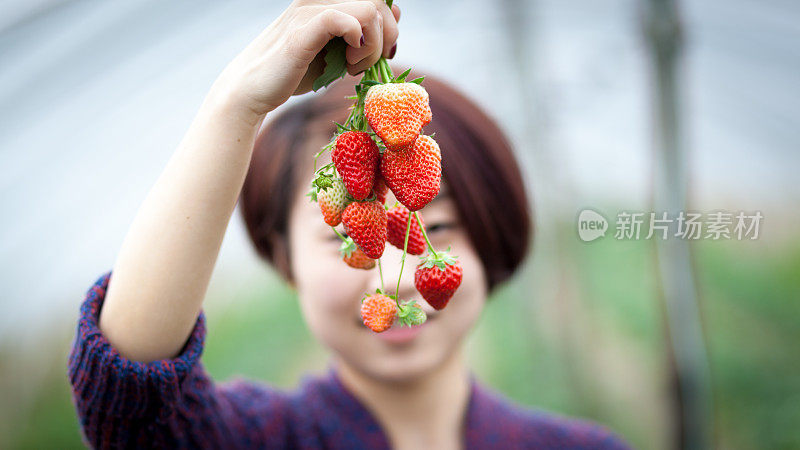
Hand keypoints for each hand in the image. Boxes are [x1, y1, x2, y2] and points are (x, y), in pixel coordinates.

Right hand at [214, 0, 400, 120]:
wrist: (251, 91)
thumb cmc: (292, 73)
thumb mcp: (335, 53)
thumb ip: (361, 34)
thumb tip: (395, 15)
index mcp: (327, 2)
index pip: (376, 0)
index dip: (389, 27)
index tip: (379, 54)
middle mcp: (318, 0)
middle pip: (379, 3)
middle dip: (386, 38)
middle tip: (367, 64)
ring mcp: (309, 12)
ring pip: (369, 10)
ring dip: (371, 46)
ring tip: (352, 66)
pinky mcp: (301, 31)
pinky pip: (341, 19)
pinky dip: (357, 41)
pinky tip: (347, 62)